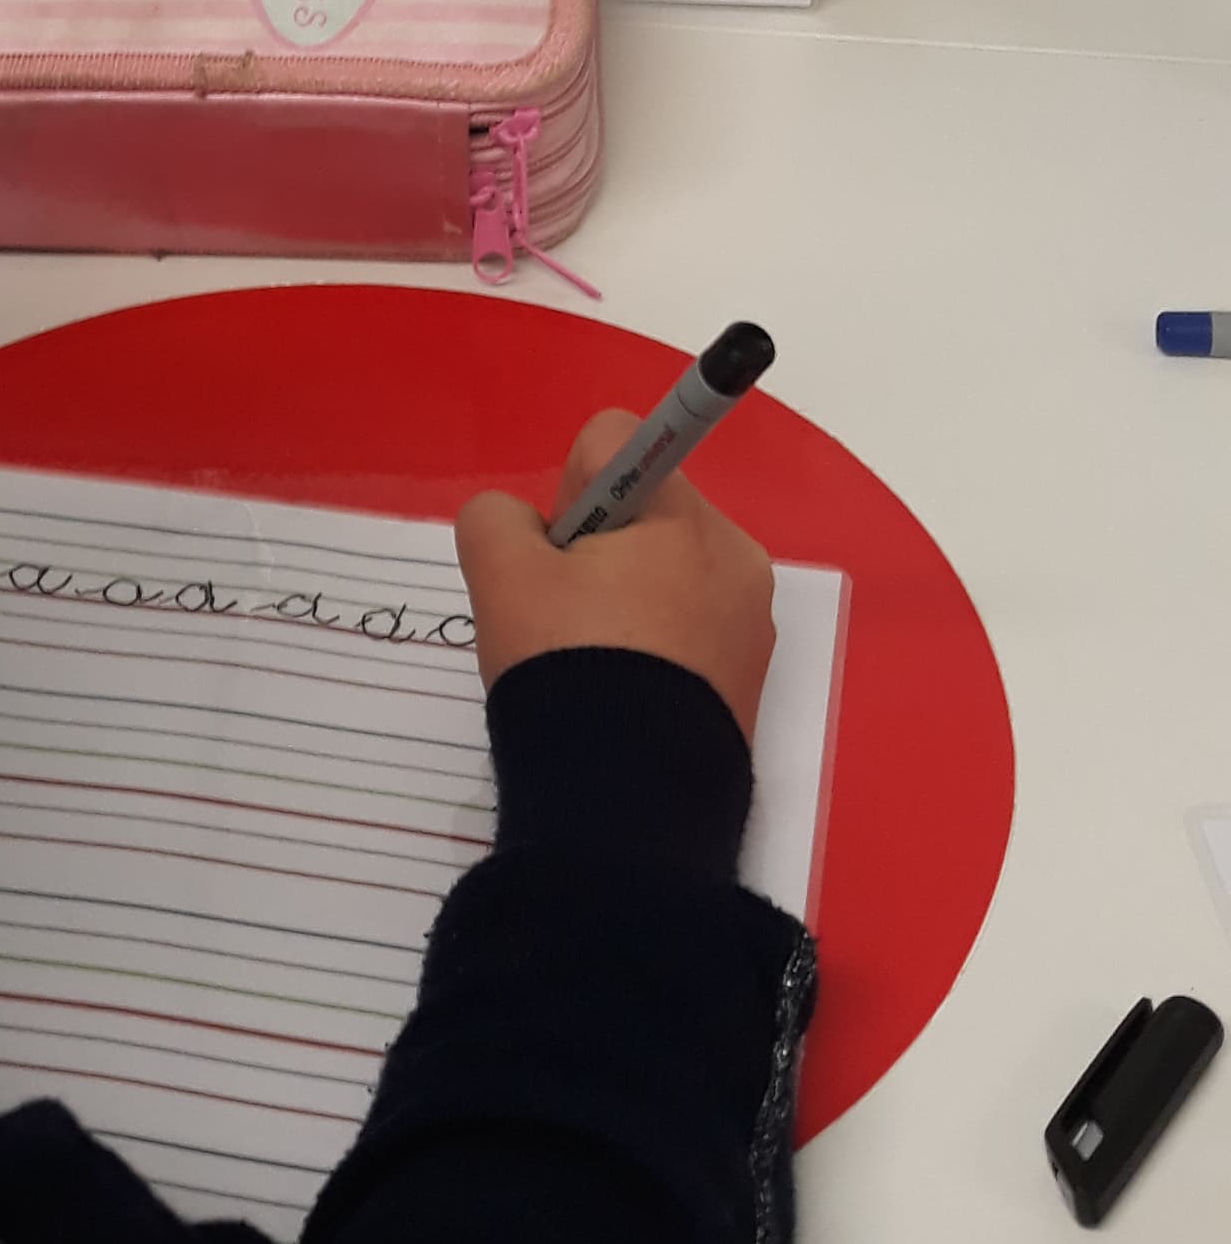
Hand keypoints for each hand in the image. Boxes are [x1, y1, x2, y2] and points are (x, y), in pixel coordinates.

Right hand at [454, 408, 776, 742]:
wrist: (629, 801)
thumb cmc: (569, 666)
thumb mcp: (500, 575)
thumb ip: (494, 518)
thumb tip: (526, 527)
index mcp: (683, 515)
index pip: (614, 441)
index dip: (565, 491)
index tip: (554, 555)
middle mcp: (732, 553)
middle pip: (643, 511)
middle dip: (596, 549)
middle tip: (562, 619)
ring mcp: (749, 620)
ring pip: (665, 573)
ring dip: (623, 599)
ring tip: (592, 666)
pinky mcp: (749, 677)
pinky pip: (688, 629)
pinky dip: (652, 646)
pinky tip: (622, 695)